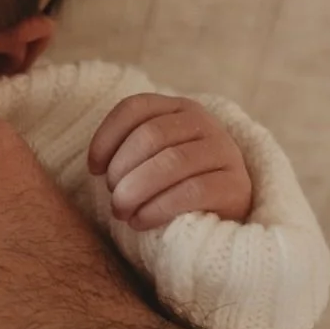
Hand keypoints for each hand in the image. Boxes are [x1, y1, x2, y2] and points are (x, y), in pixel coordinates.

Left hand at [87, 94, 253, 229]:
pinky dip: (157, 208)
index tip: (94, 169)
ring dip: (136, 190)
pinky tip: (140, 221)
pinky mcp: (236, 185)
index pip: (136, 107)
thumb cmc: (169, 188)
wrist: (217, 218)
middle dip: (121, 170)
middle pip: (151, 135)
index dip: (107, 137)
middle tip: (113, 197)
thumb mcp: (148, 160)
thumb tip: (95, 164)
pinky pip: (191, 191)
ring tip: (122, 211)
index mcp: (178, 108)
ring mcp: (224, 152)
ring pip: (171, 162)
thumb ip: (126, 149)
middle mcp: (204, 122)